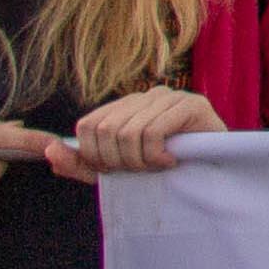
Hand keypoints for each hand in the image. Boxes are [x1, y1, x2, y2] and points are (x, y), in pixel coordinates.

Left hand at [51, 88, 217, 177]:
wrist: (219, 168)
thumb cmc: (169, 167)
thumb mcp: (118, 169)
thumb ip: (83, 164)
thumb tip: (48, 153)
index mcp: (125, 106)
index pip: (87, 126)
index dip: (94, 155)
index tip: (115, 172)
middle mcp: (145, 95)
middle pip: (106, 130)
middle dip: (117, 161)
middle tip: (139, 172)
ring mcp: (169, 97)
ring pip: (128, 133)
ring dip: (140, 162)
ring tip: (157, 167)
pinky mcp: (191, 105)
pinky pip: (154, 132)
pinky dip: (156, 156)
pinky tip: (171, 161)